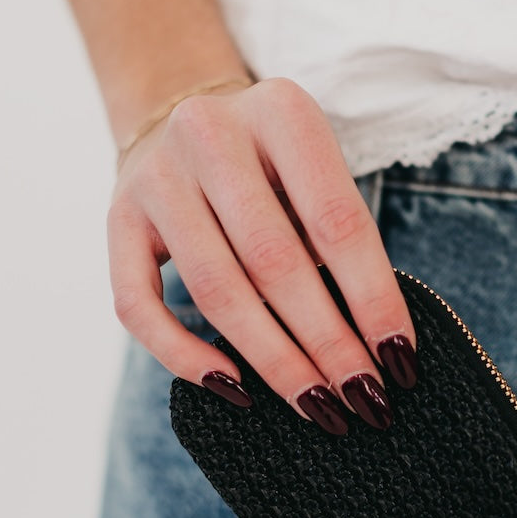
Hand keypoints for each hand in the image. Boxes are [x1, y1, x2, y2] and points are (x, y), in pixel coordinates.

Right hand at [108, 77, 416, 433]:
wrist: (176, 111)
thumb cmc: (270, 163)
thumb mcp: (314, 171)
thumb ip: (337, 238)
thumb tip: (377, 346)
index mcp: (281, 113)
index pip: (338, 222)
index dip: (373, 300)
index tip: (399, 360)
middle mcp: (210, 133)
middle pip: (275, 262)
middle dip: (328, 344)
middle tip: (362, 400)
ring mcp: (156, 177)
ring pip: (215, 290)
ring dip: (272, 361)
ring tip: (316, 406)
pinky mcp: (117, 218)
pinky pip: (139, 304)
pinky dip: (185, 355)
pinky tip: (234, 389)